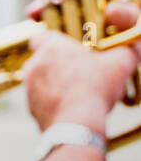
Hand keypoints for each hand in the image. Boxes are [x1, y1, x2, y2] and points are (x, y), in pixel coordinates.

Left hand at [23, 28, 140, 132]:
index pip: (45, 36)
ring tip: (79, 94)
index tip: (74, 52)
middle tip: (81, 75)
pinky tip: (71, 109)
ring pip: (42, 81)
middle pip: (45, 59)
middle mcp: (35, 63)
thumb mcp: (120, 65)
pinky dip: (54, 103)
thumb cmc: (95, 90)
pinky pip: (42, 101)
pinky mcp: (31, 106)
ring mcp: (30, 86)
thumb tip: (132, 48)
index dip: (60, 44)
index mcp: (51, 47)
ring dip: (56, 85)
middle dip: (61, 66)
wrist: (76, 124)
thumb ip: (126, 51)